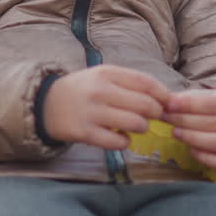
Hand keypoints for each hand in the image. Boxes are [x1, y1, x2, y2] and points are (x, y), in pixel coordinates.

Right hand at [43, 65, 170, 150]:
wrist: (46, 104)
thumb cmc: (83, 90)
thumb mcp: (103, 76)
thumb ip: (130, 83)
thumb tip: (165, 97)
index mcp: (106, 73)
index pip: (145, 83)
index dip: (163, 94)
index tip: (168, 102)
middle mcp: (100, 91)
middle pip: (144, 105)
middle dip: (156, 113)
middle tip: (154, 117)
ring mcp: (91, 112)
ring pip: (135, 124)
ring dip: (142, 128)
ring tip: (136, 126)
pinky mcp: (84, 133)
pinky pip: (117, 142)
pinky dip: (125, 142)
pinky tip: (121, 137)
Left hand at [163, 87, 215, 170]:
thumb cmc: (205, 107)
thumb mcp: (197, 96)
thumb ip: (184, 99)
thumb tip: (168, 102)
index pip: (215, 102)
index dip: (191, 104)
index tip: (171, 104)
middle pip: (215, 123)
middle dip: (187, 121)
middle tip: (167, 118)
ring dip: (194, 138)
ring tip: (175, 132)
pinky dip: (206, 158)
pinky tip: (191, 150)